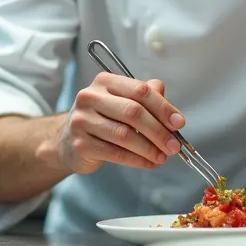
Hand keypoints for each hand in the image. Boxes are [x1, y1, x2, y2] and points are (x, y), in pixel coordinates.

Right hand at [52, 72, 185, 174]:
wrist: (67, 141)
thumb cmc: (102, 119)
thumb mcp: (122, 102)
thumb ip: (147, 100)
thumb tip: (173, 114)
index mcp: (104, 81)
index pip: (140, 91)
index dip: (163, 107)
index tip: (179, 123)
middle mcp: (90, 97)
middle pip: (133, 112)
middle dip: (159, 131)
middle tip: (174, 146)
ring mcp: (82, 120)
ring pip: (125, 135)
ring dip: (149, 148)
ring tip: (163, 157)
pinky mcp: (80, 144)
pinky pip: (115, 153)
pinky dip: (137, 160)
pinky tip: (148, 163)